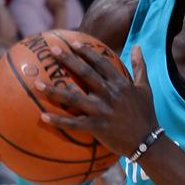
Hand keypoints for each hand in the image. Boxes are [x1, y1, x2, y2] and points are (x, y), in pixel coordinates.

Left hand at [36, 43, 158, 157]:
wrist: (148, 141)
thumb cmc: (145, 113)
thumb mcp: (145, 87)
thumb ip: (140, 66)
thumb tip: (138, 46)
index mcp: (121, 83)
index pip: (102, 63)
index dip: (87, 52)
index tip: (73, 43)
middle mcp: (110, 94)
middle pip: (86, 74)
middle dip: (69, 60)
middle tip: (52, 50)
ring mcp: (102, 111)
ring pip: (74, 98)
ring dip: (54, 91)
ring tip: (36, 83)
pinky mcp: (97, 127)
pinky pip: (73, 124)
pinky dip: (58, 121)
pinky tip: (43, 116)